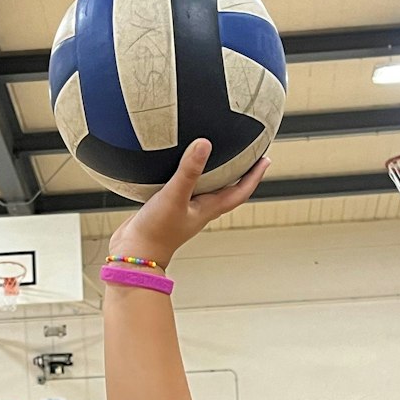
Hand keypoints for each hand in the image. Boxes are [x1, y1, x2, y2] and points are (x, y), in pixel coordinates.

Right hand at [107, 139, 267, 267]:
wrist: (133, 254)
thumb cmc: (157, 232)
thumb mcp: (175, 196)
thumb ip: (189, 171)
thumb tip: (204, 144)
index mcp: (209, 208)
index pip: (240, 191)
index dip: (254, 176)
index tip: (265, 160)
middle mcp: (200, 209)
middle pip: (226, 189)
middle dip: (238, 173)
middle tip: (246, 154)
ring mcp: (184, 210)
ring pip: (205, 189)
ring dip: (213, 173)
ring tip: (215, 155)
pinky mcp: (167, 208)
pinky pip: (183, 189)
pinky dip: (186, 176)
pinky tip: (176, 165)